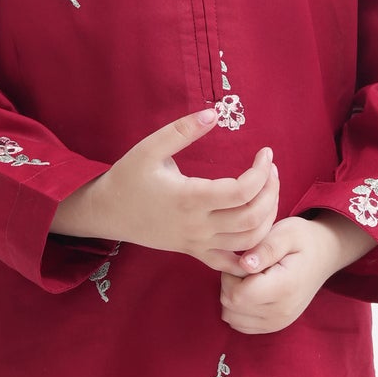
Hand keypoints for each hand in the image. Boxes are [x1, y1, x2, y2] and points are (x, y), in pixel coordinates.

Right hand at [51, 109, 282, 274]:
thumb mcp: (150, 148)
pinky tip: (260, 231)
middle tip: (270, 169)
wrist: (107, 213)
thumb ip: (182, 130)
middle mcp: (197, 225)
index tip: (265, 152)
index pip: (241, 191)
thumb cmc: (128, 178)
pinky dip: (252, 253)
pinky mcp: (195, 252)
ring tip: (267, 191)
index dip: (261, 172)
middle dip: (271, 192)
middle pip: (252, 217)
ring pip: (248, 241)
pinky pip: (231, 263)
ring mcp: (197, 243)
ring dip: (268, 217)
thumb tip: (214, 113)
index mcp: (188, 198)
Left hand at [218, 210, 373, 333]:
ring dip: (232, 297)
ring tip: (249, 278)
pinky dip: (238, 309)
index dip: (230, 275)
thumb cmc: (303, 239)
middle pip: (232, 306)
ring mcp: (279, 322)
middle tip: (246, 266)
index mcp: (284, 288)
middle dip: (229, 284)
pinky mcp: (275, 325)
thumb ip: (264, 248)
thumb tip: (243, 264)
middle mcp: (282, 311)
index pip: (236, 294)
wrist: (324, 255)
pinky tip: (250, 290)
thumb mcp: (286, 233)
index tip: (243, 260)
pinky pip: (240, 325)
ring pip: (232, 317)